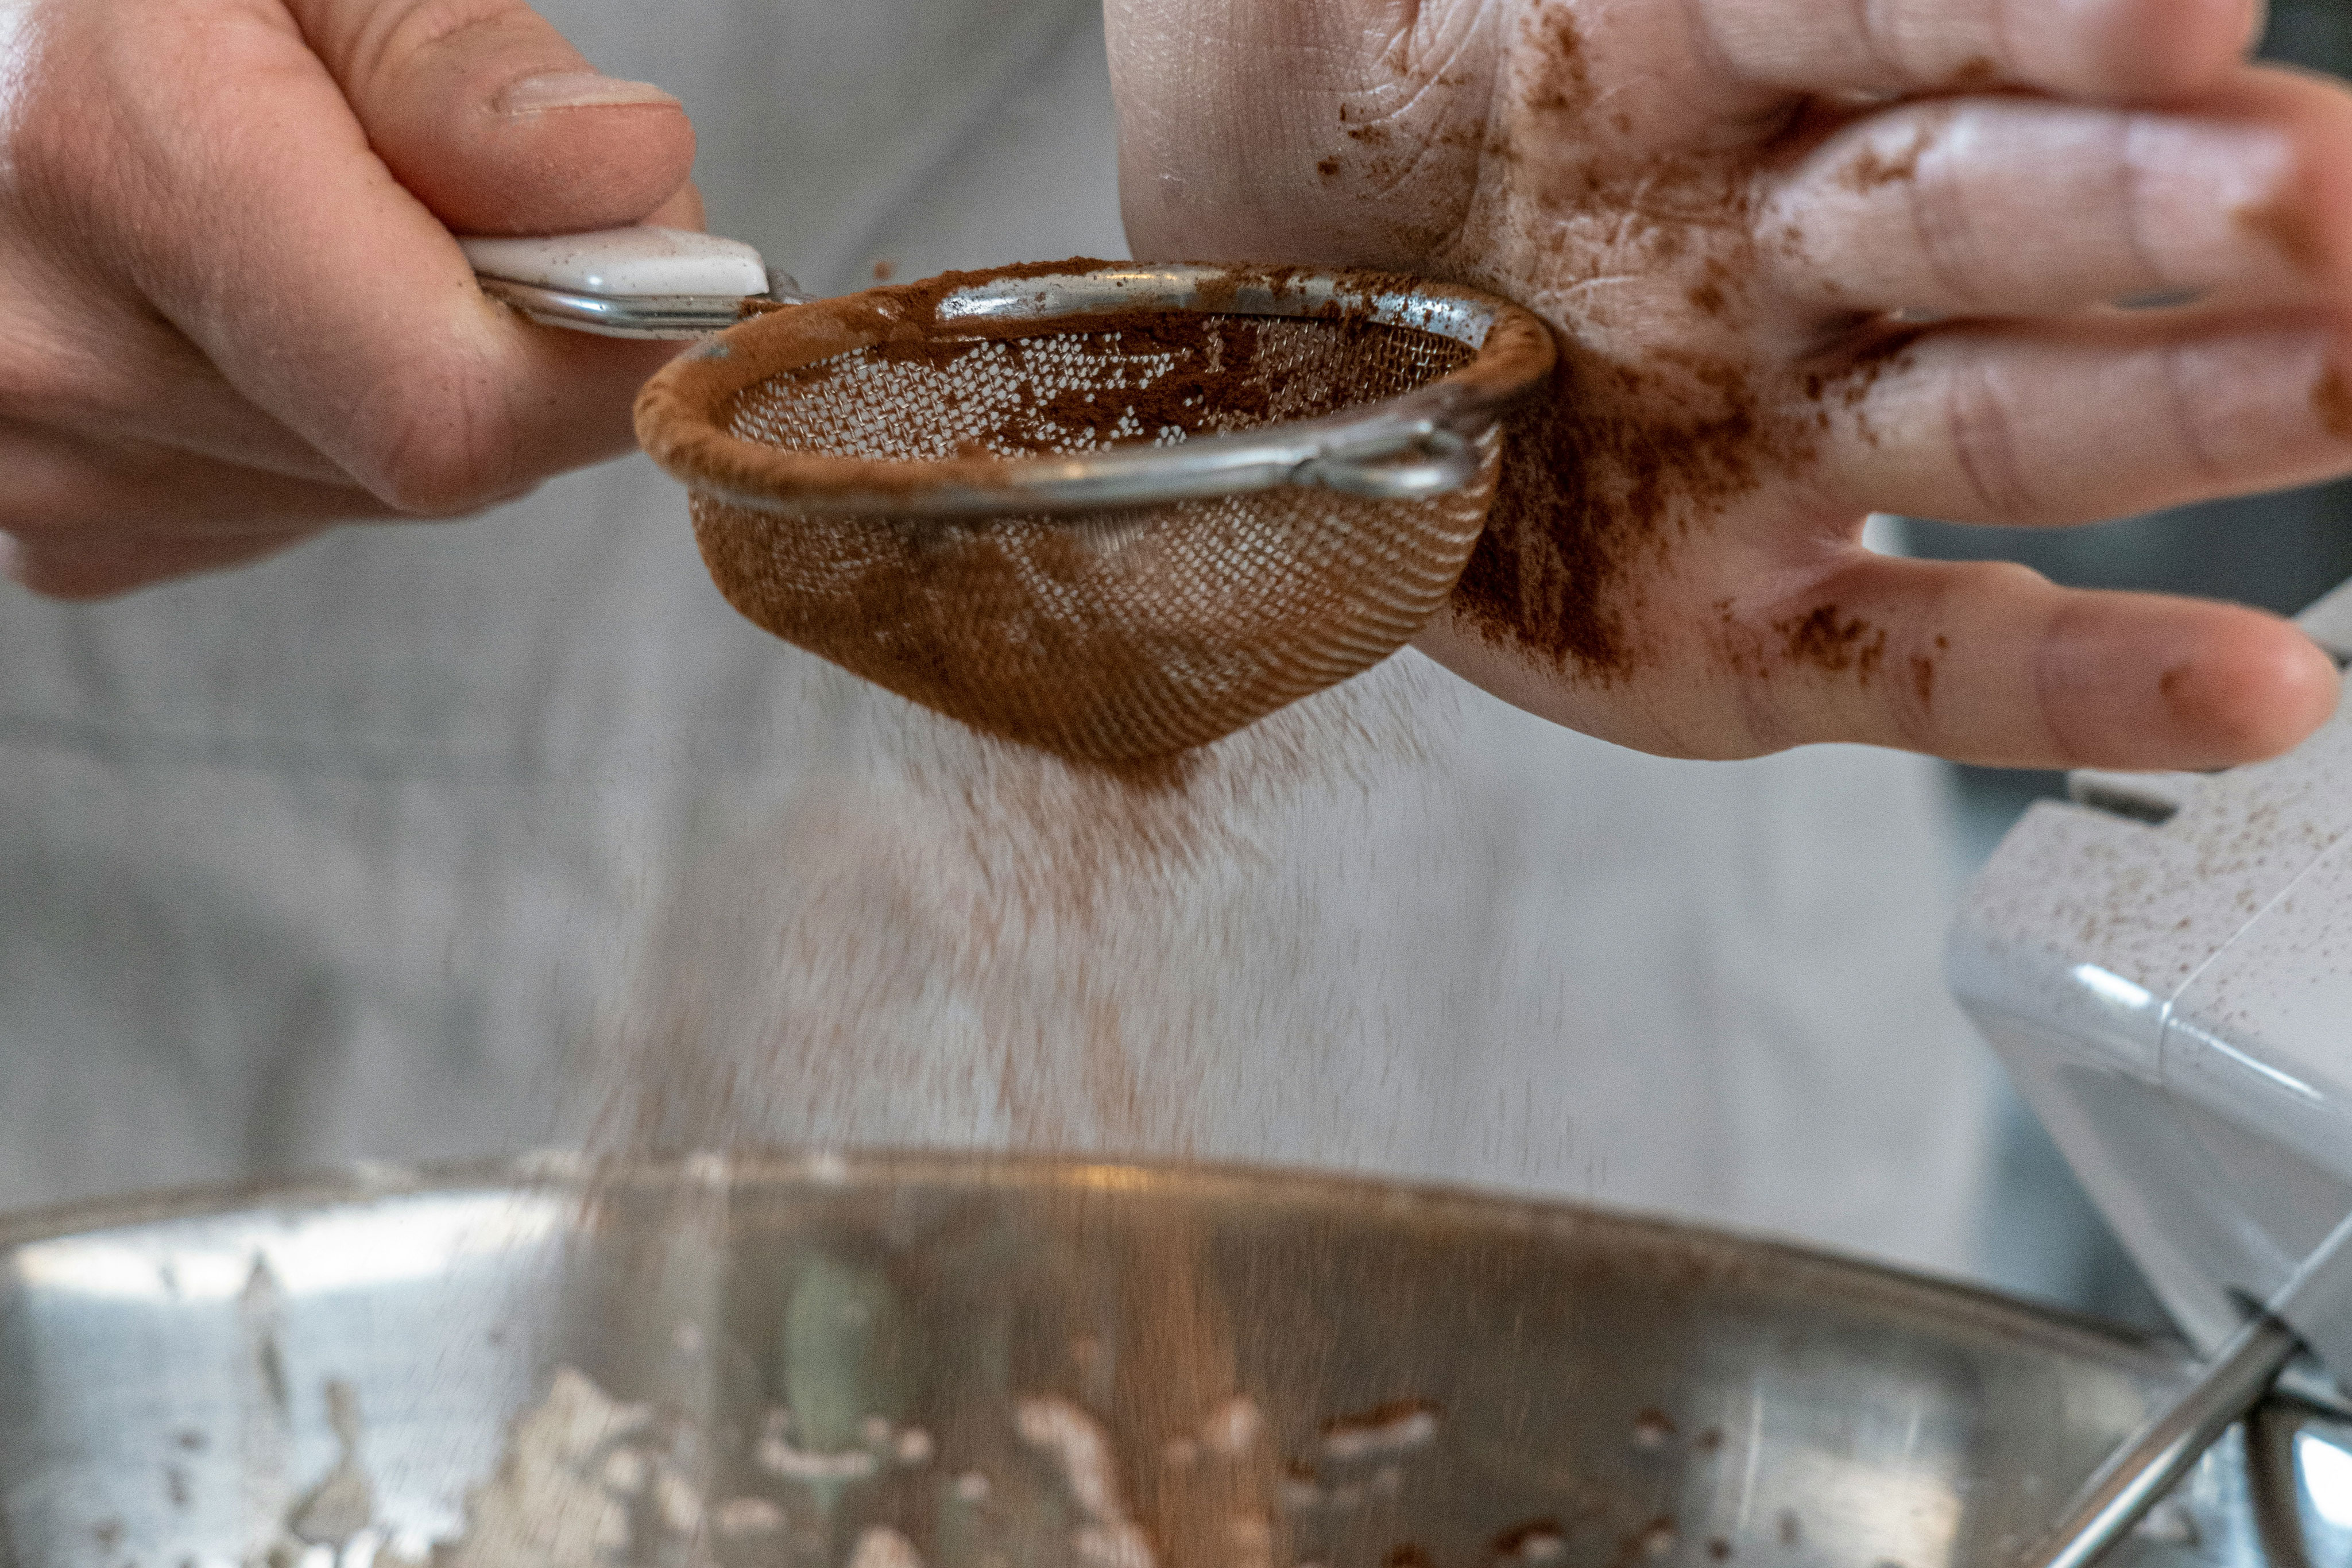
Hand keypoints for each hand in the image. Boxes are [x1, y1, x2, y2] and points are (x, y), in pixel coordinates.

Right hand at [0, 0, 697, 597]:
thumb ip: (456, 61)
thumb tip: (630, 180)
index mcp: (107, 171)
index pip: (455, 408)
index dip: (607, 350)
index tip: (655, 260)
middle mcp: (55, 361)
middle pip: (442, 452)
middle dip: (514, 332)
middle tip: (440, 182)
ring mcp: (50, 471)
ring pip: (383, 484)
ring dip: (417, 368)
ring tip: (304, 217)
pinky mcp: (70, 532)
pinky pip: (294, 502)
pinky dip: (325, 409)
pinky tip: (244, 294)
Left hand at [1110, 0, 2351, 768]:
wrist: (1250, 308)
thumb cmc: (1321, 129)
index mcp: (1684, 55)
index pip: (1874, 5)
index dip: (2021, 5)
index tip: (2174, 10)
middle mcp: (1765, 247)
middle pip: (1980, 211)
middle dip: (2154, 204)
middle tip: (2318, 204)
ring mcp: (1763, 445)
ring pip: (1988, 421)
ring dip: (2176, 411)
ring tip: (2339, 386)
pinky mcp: (1726, 632)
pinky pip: (1907, 661)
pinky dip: (2074, 683)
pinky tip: (2244, 696)